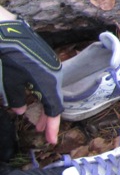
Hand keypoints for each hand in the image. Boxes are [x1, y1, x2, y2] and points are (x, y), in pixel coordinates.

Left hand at [0, 17, 62, 143]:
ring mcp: (53, 67)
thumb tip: (21, 111)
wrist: (8, 32)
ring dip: (44, 105)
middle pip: (55, 101)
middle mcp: (55, 75)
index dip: (52, 126)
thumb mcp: (9, 82)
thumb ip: (15, 99)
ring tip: (34, 118)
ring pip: (52, 91)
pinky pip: (49, 82)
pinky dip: (42, 94)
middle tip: (37, 131)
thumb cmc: (9, 58)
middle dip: (47, 118)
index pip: (54, 109)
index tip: (50, 141)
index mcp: (48, 83)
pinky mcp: (48, 61)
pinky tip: (32, 97)